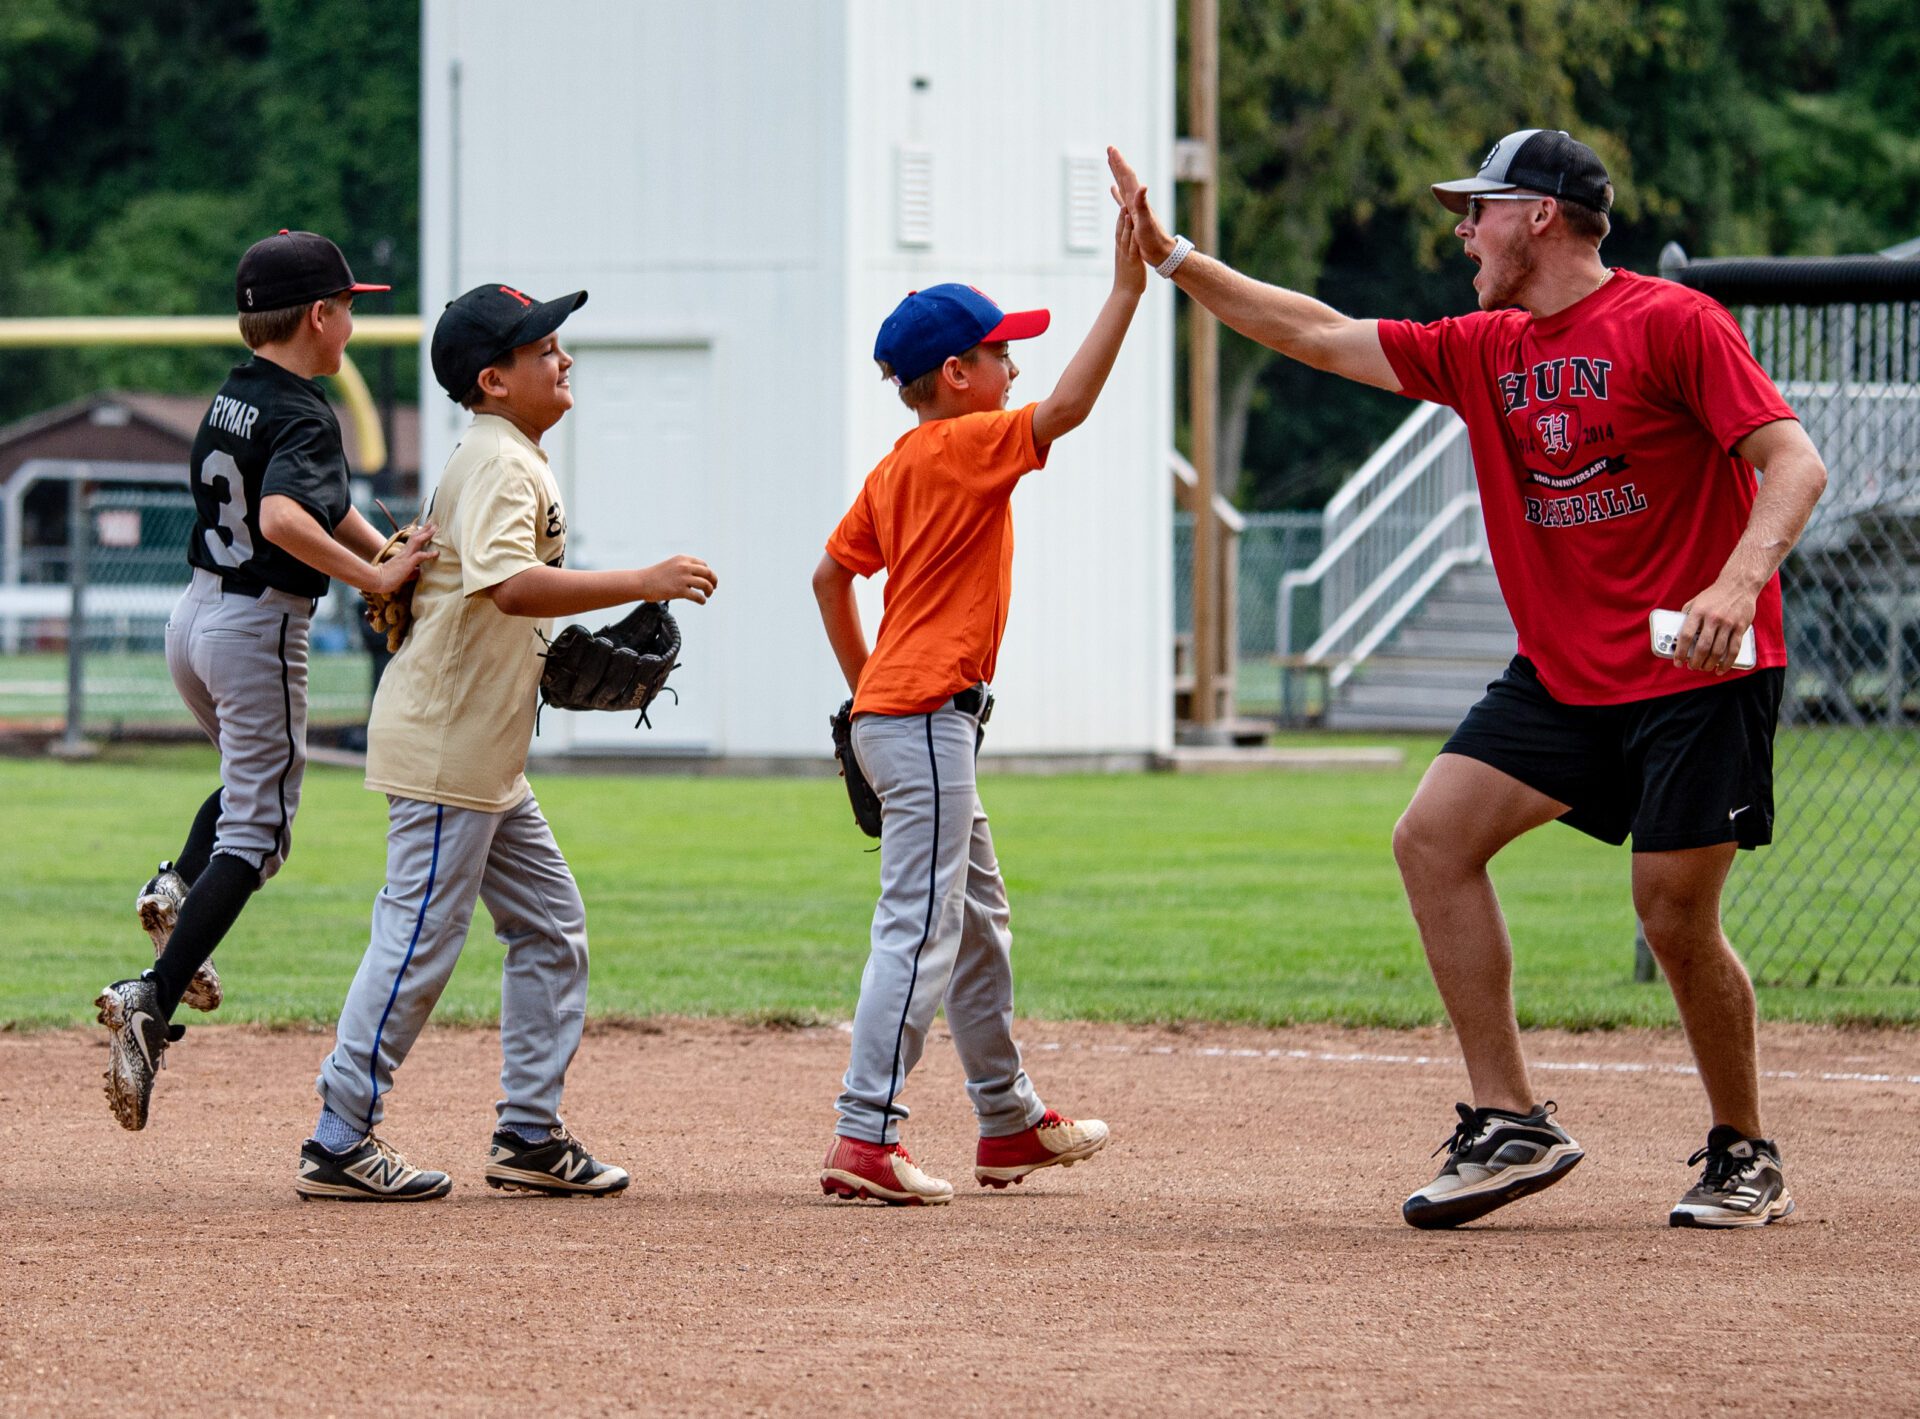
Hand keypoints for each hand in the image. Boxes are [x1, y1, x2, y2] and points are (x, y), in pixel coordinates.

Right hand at [368, 521, 437, 594]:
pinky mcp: (407, 563)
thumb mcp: (402, 573)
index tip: (428, 528)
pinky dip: (429, 554)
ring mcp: (405, 556)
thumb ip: (411, 571)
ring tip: (436, 529)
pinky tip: (437, 553)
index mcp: (402, 554)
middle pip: (415, 536)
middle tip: (433, 523)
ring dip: (427, 534)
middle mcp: (404, 552)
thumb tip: (419, 571)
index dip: (420, 534)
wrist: (376, 580)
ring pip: (417, 541)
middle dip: (425, 529)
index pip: (412, 541)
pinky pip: (419, 556)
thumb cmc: (387, 578)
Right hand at [642, 554, 717, 604]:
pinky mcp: (679, 591)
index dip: (708, 573)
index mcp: (683, 559)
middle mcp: (684, 566)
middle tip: (714, 588)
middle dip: (713, 581)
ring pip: (705, 584)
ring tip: (708, 595)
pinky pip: (697, 596)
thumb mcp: (671, 566)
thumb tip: (696, 579)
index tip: (709, 579)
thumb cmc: (655, 576)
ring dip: (709, 590)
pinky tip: (702, 601)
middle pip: (708, 573)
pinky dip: (702, 600)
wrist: (641, 582)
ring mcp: (683, 578)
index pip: (703, 564)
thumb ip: (684, 568)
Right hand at [1107, 146, 1175, 267]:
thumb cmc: (1154, 239)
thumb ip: (1142, 204)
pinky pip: (1122, 198)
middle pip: (1125, 177)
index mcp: (1136, 201)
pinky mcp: (1133, 215)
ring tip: (1111, 163)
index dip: (1119, 162)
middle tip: (1110, 149)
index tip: (1111, 149)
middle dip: (1117, 162)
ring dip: (1117, 173)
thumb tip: (1142, 186)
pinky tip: (1114, 189)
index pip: (1127, 177)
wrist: (1162, 252)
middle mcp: (1136, 201)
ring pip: (1123, 185)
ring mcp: (1135, 207)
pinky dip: (1117, 192)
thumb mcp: (1146, 222)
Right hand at [1114, 205, 1146, 295]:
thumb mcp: (1127, 262)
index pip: (1119, 231)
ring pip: (1123, 236)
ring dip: (1124, 223)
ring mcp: (1125, 255)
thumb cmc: (1128, 279)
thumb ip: (1128, 252)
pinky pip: (1132, 248)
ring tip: (1126, 210)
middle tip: (1122, 201)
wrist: (1125, 293)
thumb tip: (1130, 246)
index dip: (1120, 218)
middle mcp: (1121, 250)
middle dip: (1120, 216)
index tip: (1122, 205)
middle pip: (1119, 230)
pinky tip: (1134, 229)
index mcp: (1120, 249)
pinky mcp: (1132, 261)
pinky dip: (1132, 237)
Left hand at [1675, 577, 1757, 673]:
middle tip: (1692, 667)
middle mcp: (1713, 618)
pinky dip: (1727, 662)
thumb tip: (1677, 634)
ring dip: (1710, 664)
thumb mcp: (1696, 601)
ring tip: (1704, 668)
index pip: (1686, 635)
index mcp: (1698, 612)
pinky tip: (1720, 669)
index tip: (1677, 662)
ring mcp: (1728, 623)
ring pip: (1718, 651)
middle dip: (1696, 661)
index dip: (1681, 652)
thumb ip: (1687, 616)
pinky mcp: (1740, 627)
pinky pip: (1734, 649)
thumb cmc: (1714, 595)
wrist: (1739, 584)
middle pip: (1703, 646)